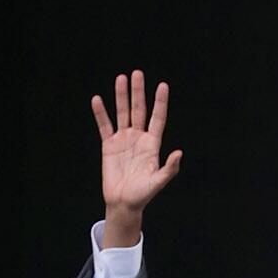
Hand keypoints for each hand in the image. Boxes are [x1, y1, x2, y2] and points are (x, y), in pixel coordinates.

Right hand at [91, 71, 181, 240]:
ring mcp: (123, 140)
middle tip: (137, 73)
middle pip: (139, 109)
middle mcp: (138, 137)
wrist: (123, 204)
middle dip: (138, 92)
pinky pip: (104, 126)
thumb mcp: (158, 182)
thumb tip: (179, 153)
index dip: (160, 102)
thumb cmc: (143, 195)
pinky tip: (97, 99)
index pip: (158, 118)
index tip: (162, 85)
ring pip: (122, 113)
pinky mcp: (109, 145)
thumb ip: (169, 169)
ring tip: (120, 78)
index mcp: (152, 144)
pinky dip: (100, 113)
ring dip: (121, 96)